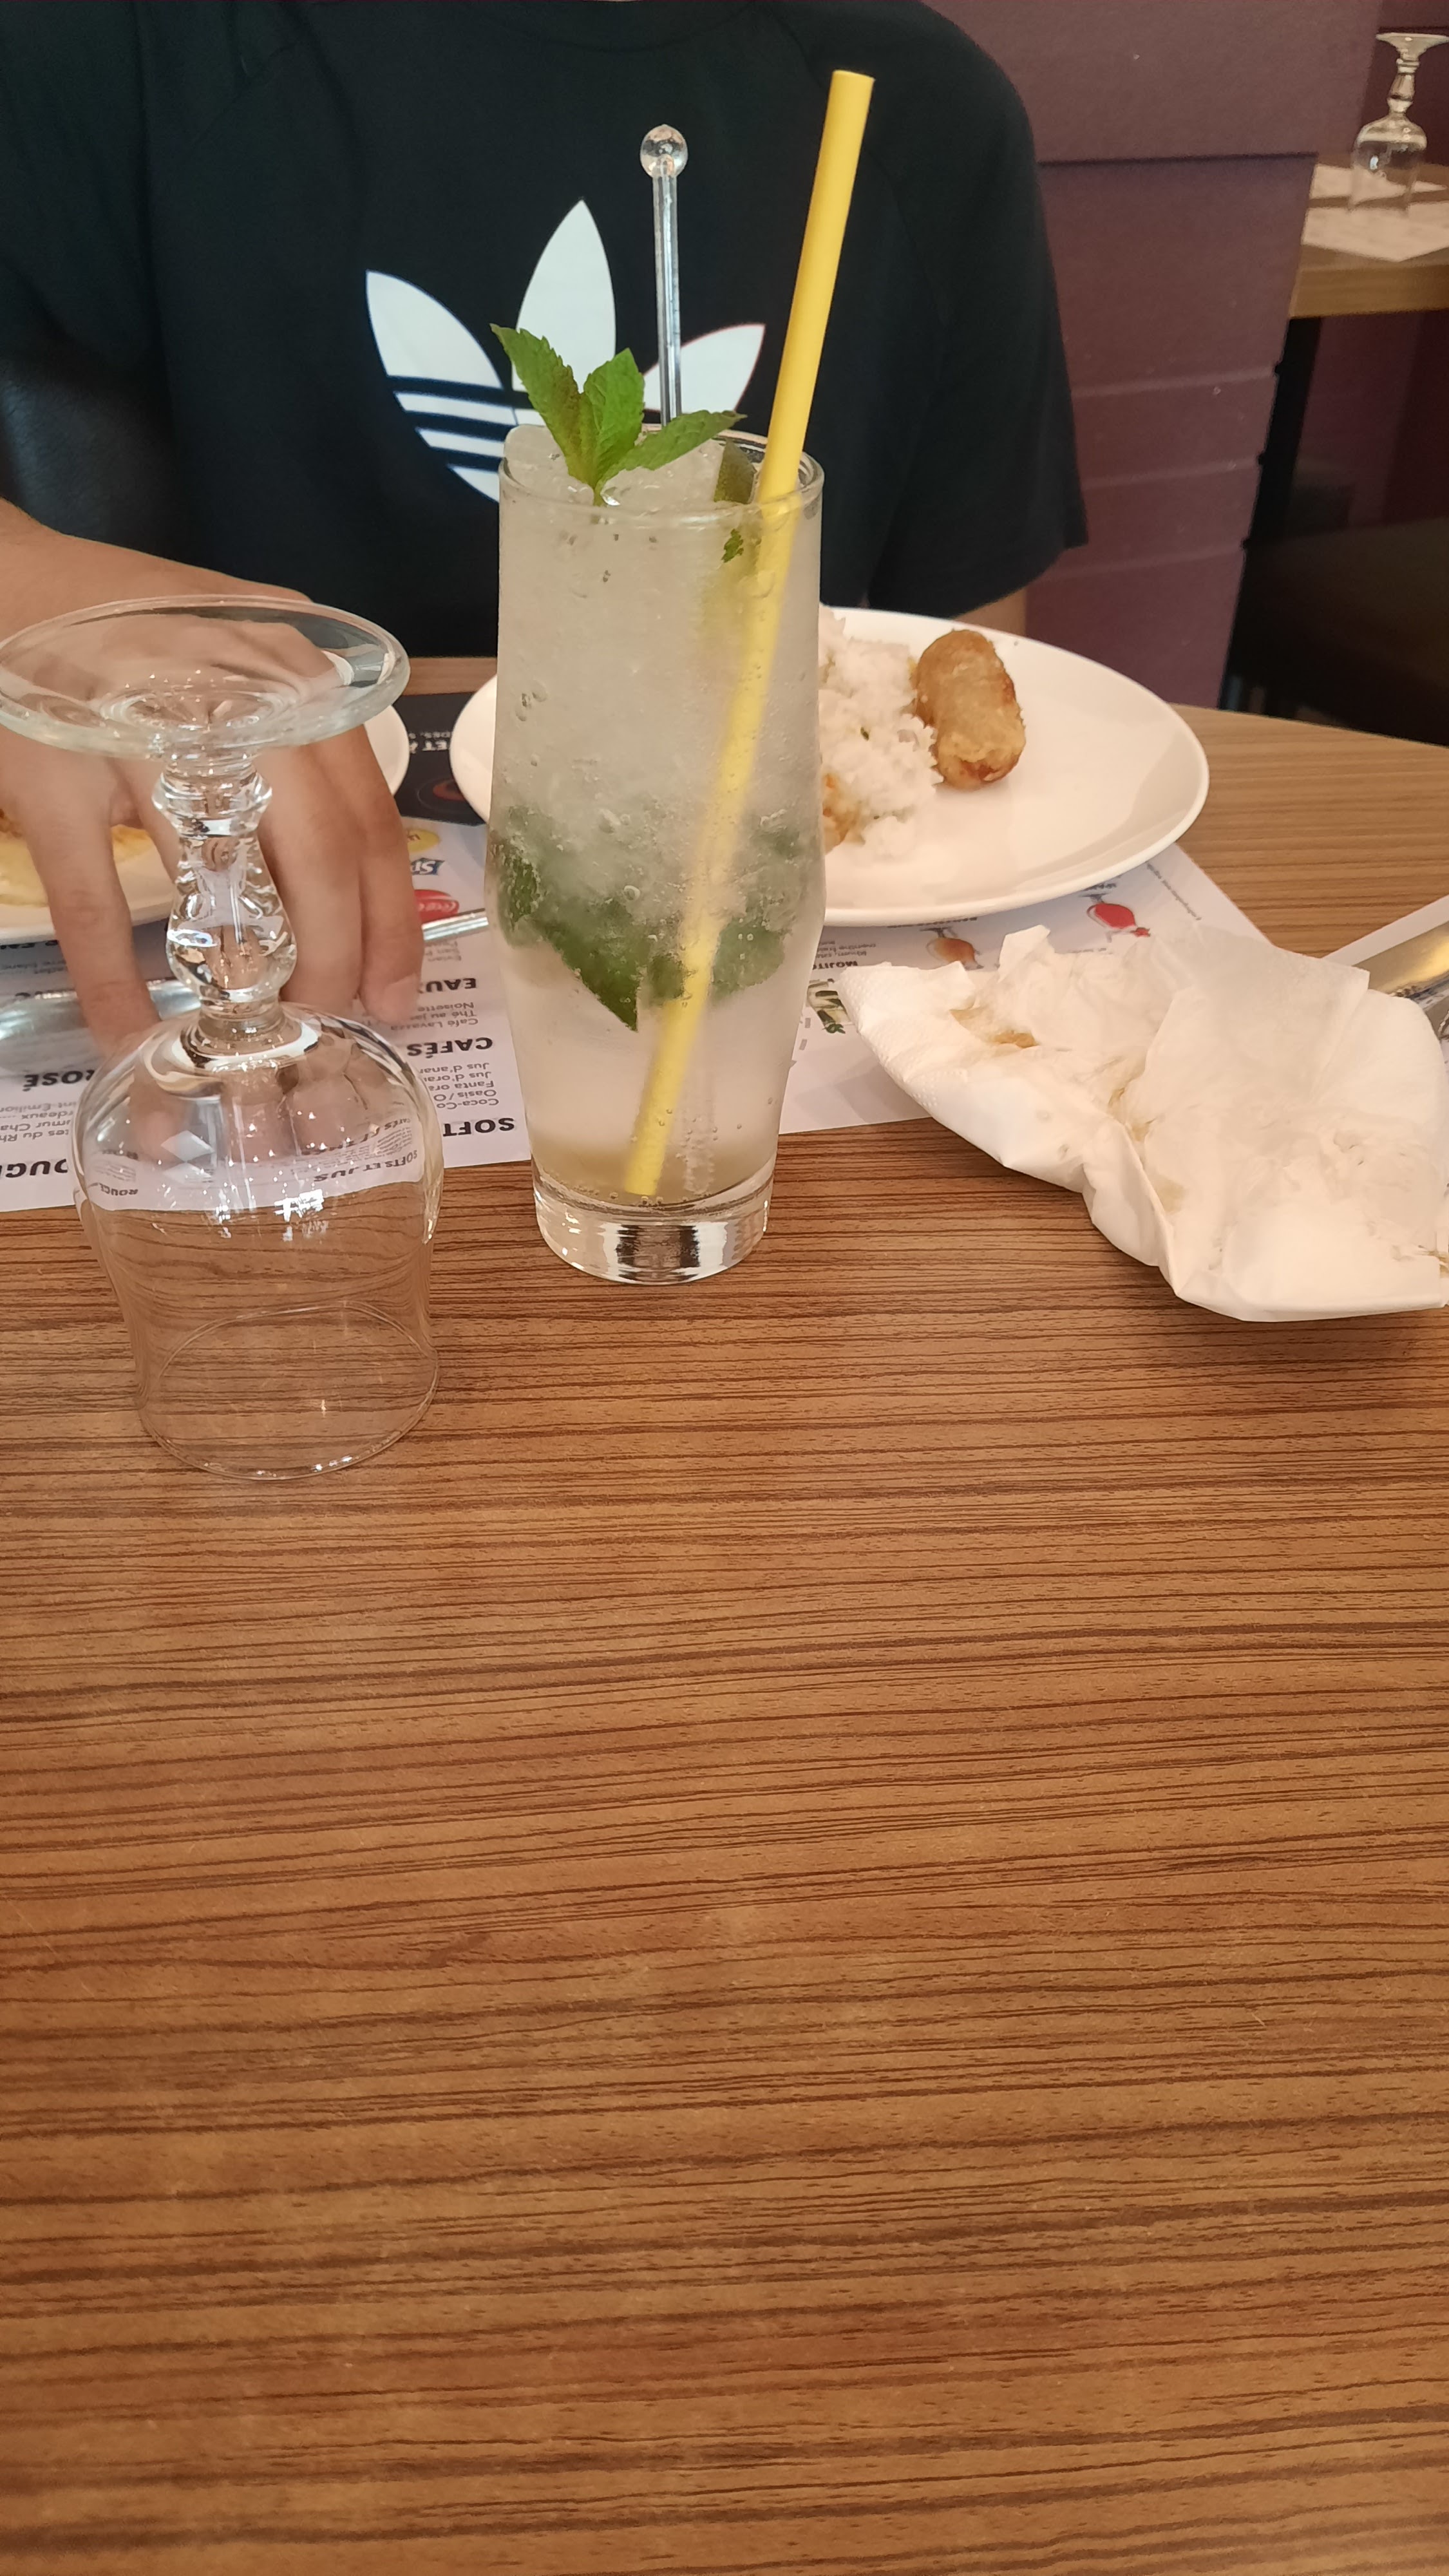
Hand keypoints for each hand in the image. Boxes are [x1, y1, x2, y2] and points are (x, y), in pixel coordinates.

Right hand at [0, 506, 420, 1047]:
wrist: (4, 580)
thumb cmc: (130, 636)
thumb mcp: (240, 666)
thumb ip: (298, 744)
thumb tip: (347, 867)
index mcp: (293, 682)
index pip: (372, 820)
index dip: (391, 923)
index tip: (396, 992)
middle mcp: (238, 703)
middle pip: (325, 860)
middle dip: (338, 960)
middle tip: (331, 1019)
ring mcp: (144, 738)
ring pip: (233, 882)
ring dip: (254, 975)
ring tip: (260, 1028)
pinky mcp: (55, 775)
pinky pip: (98, 902)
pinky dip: (116, 980)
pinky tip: (130, 1029)